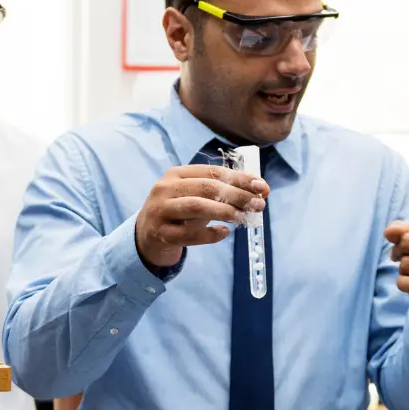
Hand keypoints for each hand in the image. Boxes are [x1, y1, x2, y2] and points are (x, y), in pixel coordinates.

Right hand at [134, 165, 267, 269]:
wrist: (146, 237)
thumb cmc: (179, 214)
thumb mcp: (197, 198)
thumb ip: (223, 193)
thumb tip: (261, 190)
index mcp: (176, 174)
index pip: (213, 172)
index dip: (240, 178)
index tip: (262, 187)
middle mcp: (165, 188)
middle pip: (207, 188)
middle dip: (237, 195)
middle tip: (259, 204)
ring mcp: (160, 210)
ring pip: (196, 206)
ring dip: (225, 211)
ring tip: (244, 217)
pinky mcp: (159, 234)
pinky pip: (188, 234)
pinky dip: (209, 234)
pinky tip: (224, 233)